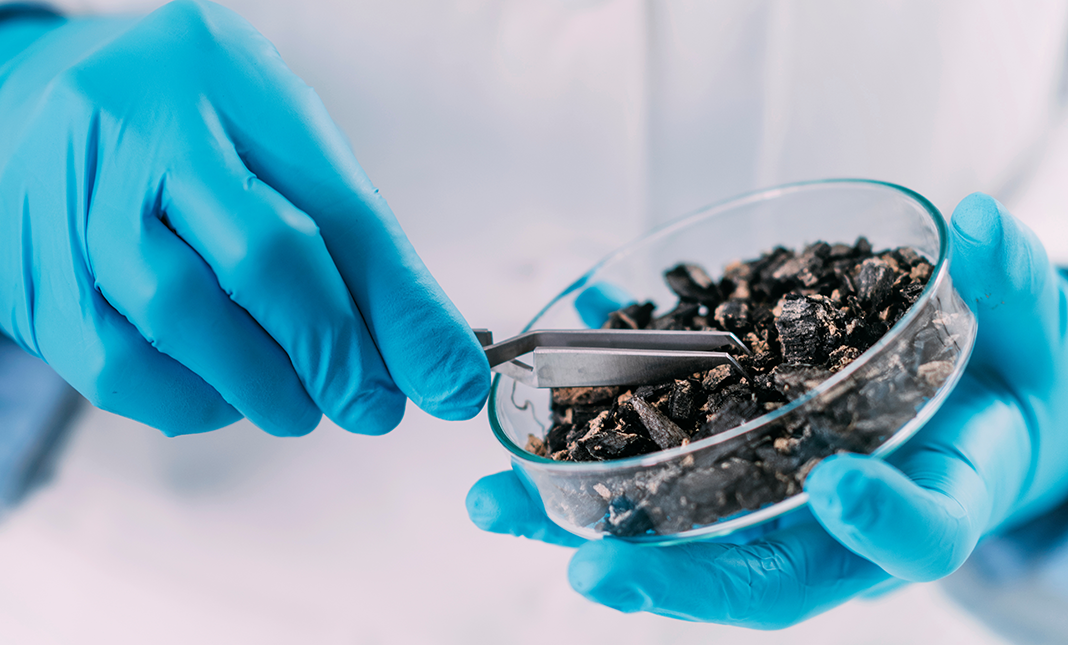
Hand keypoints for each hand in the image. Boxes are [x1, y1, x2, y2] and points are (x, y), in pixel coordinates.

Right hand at [0, 1, 489, 435]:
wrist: (18, 121)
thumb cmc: (183, 141)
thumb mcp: (271, 147)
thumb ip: (350, 244)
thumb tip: (430, 365)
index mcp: (224, 71)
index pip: (339, 206)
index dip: (402, 309)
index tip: (449, 382)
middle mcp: (138, 118)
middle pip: (260, 254)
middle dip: (334, 351)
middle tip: (373, 406)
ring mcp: (68, 194)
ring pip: (180, 314)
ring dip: (262, 385)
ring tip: (300, 406)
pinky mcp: (30, 275)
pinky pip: (117, 365)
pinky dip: (190, 400)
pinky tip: (223, 398)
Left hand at [468, 192, 1067, 627]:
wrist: (969, 412)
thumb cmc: (1007, 388)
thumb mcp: (1033, 341)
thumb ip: (1014, 292)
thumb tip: (979, 221)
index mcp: (935, 505)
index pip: (916, 540)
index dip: (881, 524)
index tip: (837, 487)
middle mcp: (837, 531)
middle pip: (756, 575)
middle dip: (671, 578)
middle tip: (586, 569)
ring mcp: (771, 507)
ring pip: (680, 537)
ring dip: (586, 523)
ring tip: (499, 503)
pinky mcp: (726, 469)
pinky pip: (654, 471)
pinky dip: (588, 447)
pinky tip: (526, 409)